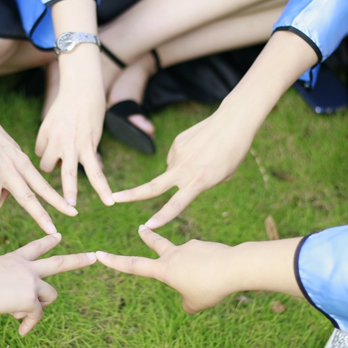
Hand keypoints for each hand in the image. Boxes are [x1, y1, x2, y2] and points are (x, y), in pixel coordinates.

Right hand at [0, 112, 76, 233]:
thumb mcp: (13, 154)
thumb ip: (18, 174)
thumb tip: (10, 199)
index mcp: (24, 163)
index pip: (44, 187)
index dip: (58, 202)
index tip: (72, 212)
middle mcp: (12, 167)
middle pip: (28, 199)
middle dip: (42, 217)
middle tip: (53, 231)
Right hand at [0, 233, 95, 335]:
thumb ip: (7, 287)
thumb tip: (19, 308)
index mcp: (16, 259)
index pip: (36, 247)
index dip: (48, 241)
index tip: (58, 235)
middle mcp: (27, 267)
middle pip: (60, 263)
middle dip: (79, 260)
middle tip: (93, 257)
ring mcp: (31, 281)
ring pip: (51, 295)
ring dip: (40, 305)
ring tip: (22, 313)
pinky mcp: (30, 298)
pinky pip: (36, 315)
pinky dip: (29, 324)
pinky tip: (22, 330)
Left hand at [35, 50, 113, 206]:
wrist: (83, 88)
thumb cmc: (70, 102)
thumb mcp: (54, 117)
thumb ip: (53, 137)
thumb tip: (59, 158)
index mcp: (44, 134)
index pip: (41, 155)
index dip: (50, 154)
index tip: (60, 147)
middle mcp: (54, 142)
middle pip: (46, 166)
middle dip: (44, 185)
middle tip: (42, 202)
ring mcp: (71, 145)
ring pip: (67, 174)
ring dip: (69, 192)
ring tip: (70, 208)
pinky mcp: (89, 146)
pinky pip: (95, 171)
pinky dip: (102, 187)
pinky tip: (109, 200)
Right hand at [96, 226, 234, 312]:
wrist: (233, 266)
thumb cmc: (210, 287)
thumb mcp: (196, 303)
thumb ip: (187, 303)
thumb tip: (188, 302)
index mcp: (164, 268)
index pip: (134, 265)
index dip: (115, 261)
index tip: (100, 254)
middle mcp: (173, 254)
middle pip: (156, 243)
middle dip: (147, 236)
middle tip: (140, 229)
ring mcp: (189, 247)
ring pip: (186, 259)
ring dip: (193, 270)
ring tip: (209, 281)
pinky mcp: (205, 245)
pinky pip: (203, 260)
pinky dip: (207, 268)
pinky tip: (219, 275)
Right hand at [112, 106, 253, 228]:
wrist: (233, 122)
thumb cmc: (233, 153)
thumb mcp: (222, 176)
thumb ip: (198, 183)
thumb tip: (176, 178)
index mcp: (200, 181)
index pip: (177, 204)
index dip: (162, 217)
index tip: (148, 226)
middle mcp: (185, 169)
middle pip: (153, 186)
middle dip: (132, 195)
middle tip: (113, 198)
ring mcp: (178, 154)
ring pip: (171, 170)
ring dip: (182, 171)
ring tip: (204, 158)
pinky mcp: (177, 143)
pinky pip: (175, 157)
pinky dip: (184, 157)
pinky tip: (198, 149)